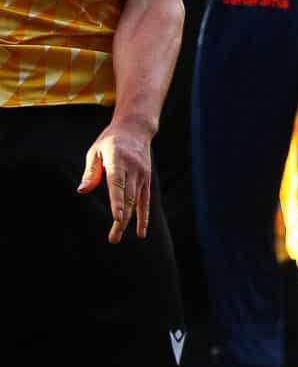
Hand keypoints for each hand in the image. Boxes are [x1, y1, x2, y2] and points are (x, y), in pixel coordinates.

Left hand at [78, 119, 152, 241]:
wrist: (136, 128)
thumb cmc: (111, 140)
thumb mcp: (95, 151)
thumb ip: (91, 172)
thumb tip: (82, 191)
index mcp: (118, 160)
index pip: (118, 184)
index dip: (118, 201)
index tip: (117, 217)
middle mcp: (133, 169)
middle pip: (128, 198)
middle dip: (121, 220)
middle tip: (113, 238)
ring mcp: (142, 174)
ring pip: (136, 202)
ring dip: (130, 222)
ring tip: (118, 237)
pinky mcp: (146, 178)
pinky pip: (145, 200)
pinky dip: (144, 216)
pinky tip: (141, 231)